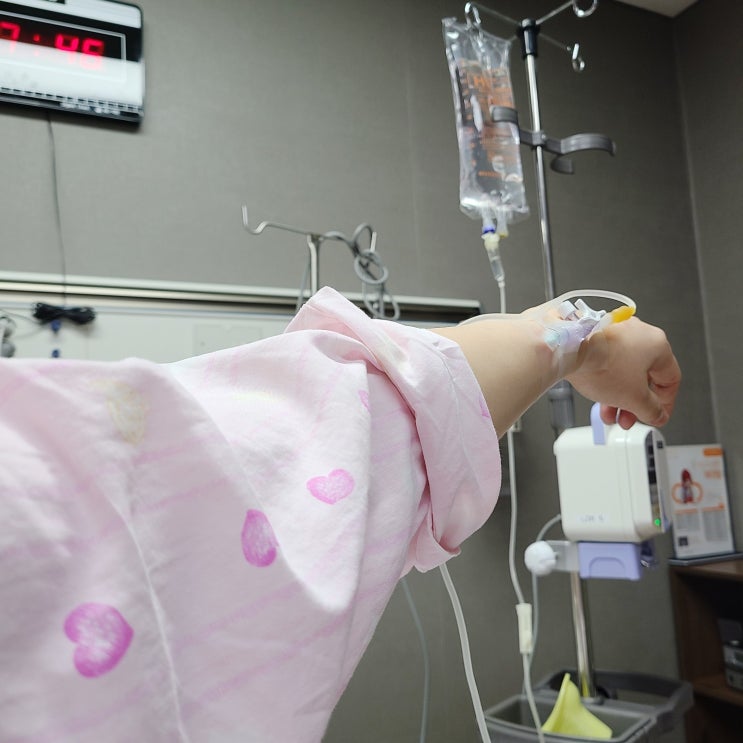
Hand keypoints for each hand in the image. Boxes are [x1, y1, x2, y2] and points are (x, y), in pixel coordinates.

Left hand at [565, 317, 680, 428]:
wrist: (568, 350)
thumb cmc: (600, 364)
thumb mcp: (634, 399)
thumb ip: (652, 410)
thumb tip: (656, 415)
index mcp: (658, 344)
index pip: (670, 379)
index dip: (665, 404)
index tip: (655, 416)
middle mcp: (639, 334)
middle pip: (644, 377)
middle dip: (635, 404)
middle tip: (628, 419)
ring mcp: (616, 333)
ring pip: (624, 372)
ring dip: (618, 397)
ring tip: (608, 414)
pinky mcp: (596, 337)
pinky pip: (608, 363)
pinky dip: (606, 381)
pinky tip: (598, 396)